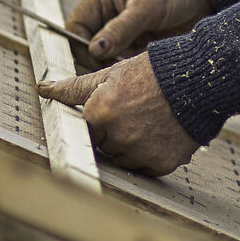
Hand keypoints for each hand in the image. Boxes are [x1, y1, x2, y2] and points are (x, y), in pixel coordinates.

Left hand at [38, 55, 197, 175]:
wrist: (197, 79)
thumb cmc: (151, 73)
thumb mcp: (110, 74)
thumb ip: (73, 88)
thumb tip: (42, 89)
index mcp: (98, 114)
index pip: (88, 129)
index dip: (103, 117)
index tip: (118, 108)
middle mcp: (116, 137)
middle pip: (105, 146)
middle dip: (117, 133)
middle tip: (138, 110)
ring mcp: (139, 153)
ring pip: (125, 159)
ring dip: (134, 146)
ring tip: (152, 120)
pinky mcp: (160, 164)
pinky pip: (146, 167)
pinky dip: (153, 155)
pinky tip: (163, 133)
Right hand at [66, 0, 211, 63]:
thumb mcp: (146, 6)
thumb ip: (121, 28)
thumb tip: (94, 50)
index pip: (76, 27)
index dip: (80, 46)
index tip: (95, 61)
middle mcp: (107, 15)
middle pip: (86, 46)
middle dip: (96, 61)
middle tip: (111, 74)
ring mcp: (121, 32)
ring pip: (104, 58)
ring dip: (112, 68)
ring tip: (127, 73)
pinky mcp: (135, 45)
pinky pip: (122, 63)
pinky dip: (126, 70)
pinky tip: (137, 72)